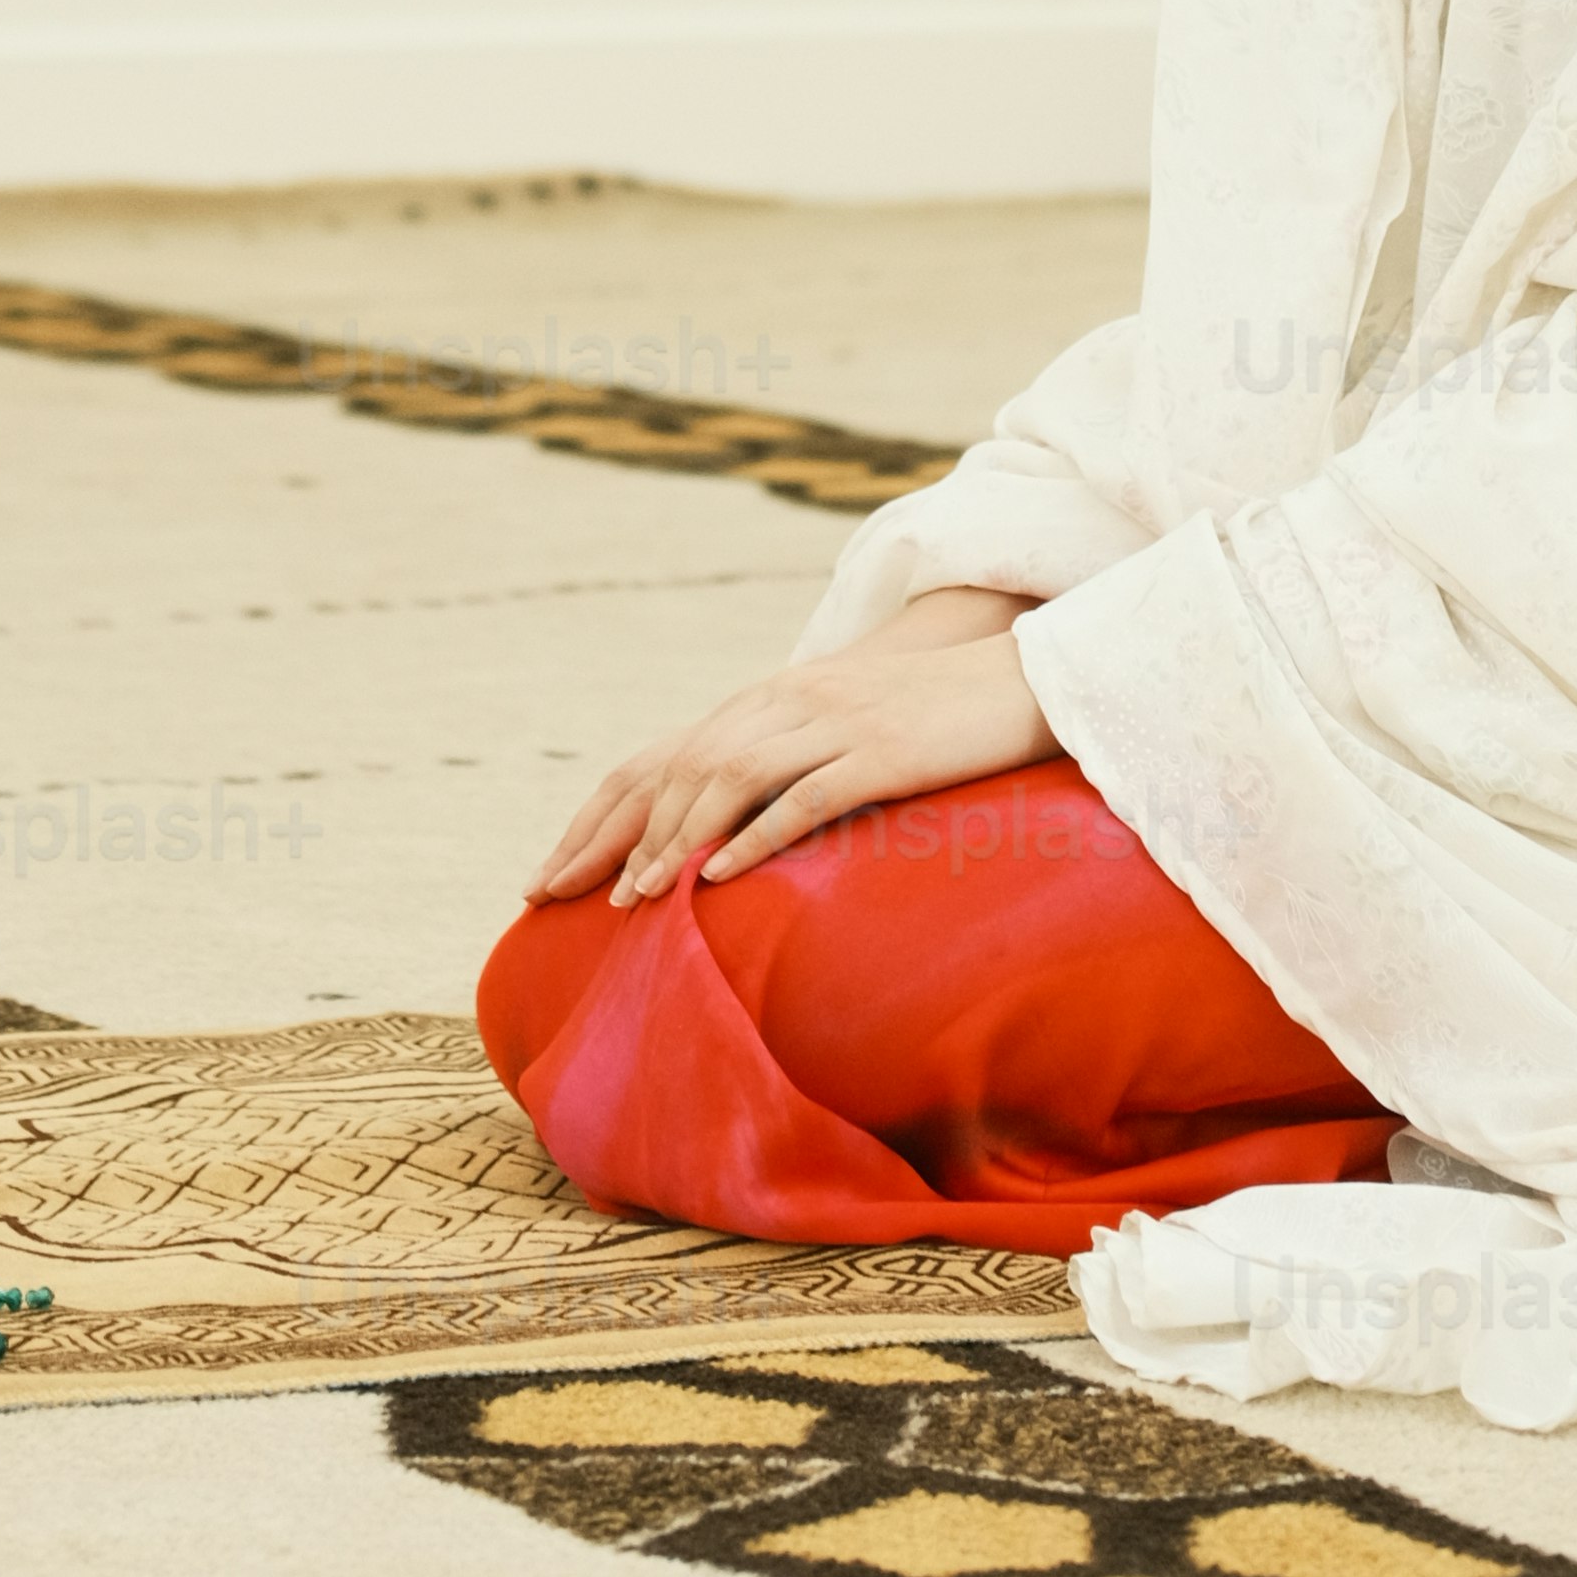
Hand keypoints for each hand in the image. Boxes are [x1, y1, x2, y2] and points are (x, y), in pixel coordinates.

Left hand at [532, 602, 1052, 906]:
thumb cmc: (934, 719)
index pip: (665, 755)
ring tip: (637, 898)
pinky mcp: (880, 753)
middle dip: (618, 835)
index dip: (606, 814)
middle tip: (567, 896)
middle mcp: (790, 703)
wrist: (1019, 679)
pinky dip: (755, 836)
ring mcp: (834, 724)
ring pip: (730, 779)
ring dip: (674, 841)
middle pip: (680, 768)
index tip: (557, 872)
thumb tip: (733, 835)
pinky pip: (805, 796)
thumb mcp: (846, 733)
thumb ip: (790, 765)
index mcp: (774, 700)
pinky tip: (720, 876)